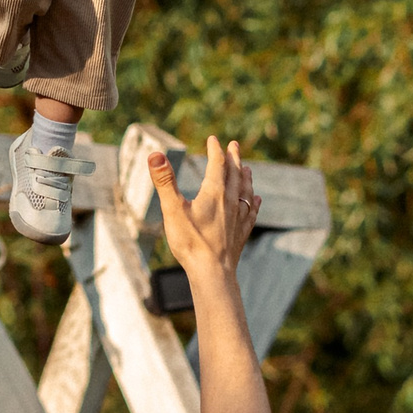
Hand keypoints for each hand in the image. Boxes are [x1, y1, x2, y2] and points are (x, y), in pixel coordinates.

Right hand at [149, 137, 258, 284]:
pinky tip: (257, 200)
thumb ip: (164, 181)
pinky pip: (251, 212)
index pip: (217, 165)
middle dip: (233, 158)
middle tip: (234, 145)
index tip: (213, 139)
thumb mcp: (172, 210)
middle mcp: (230, 202)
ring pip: (245, 191)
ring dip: (245, 177)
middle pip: (234, 174)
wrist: (213, 273)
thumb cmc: (191, 242)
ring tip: (247, 169)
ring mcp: (238, 218)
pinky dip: (253, 202)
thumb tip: (155, 154)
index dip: (215, 150)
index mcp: (214, 193)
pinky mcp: (241, 233)